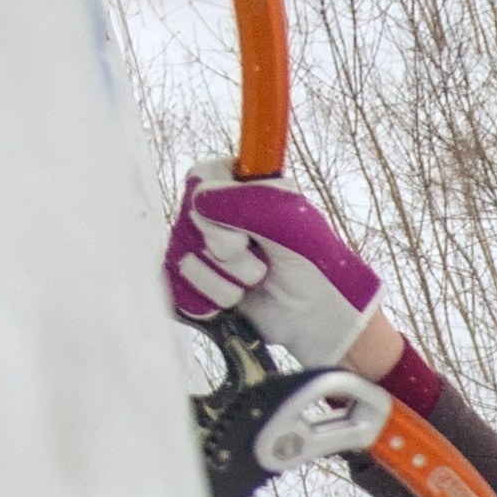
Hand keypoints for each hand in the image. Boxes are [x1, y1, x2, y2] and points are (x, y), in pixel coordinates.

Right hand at [165, 176, 380, 364]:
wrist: (318, 319)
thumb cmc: (315, 266)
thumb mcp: (291, 223)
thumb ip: (247, 202)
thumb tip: (199, 199)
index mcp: (241, 187)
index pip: (201, 177)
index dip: (215, 204)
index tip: (245, 229)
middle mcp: (217, 215)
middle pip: (189, 220)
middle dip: (227, 250)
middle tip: (261, 262)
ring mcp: (202, 249)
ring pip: (182, 258)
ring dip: (224, 280)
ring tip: (255, 283)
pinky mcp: (195, 284)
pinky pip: (178, 289)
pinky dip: (210, 301)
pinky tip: (236, 302)